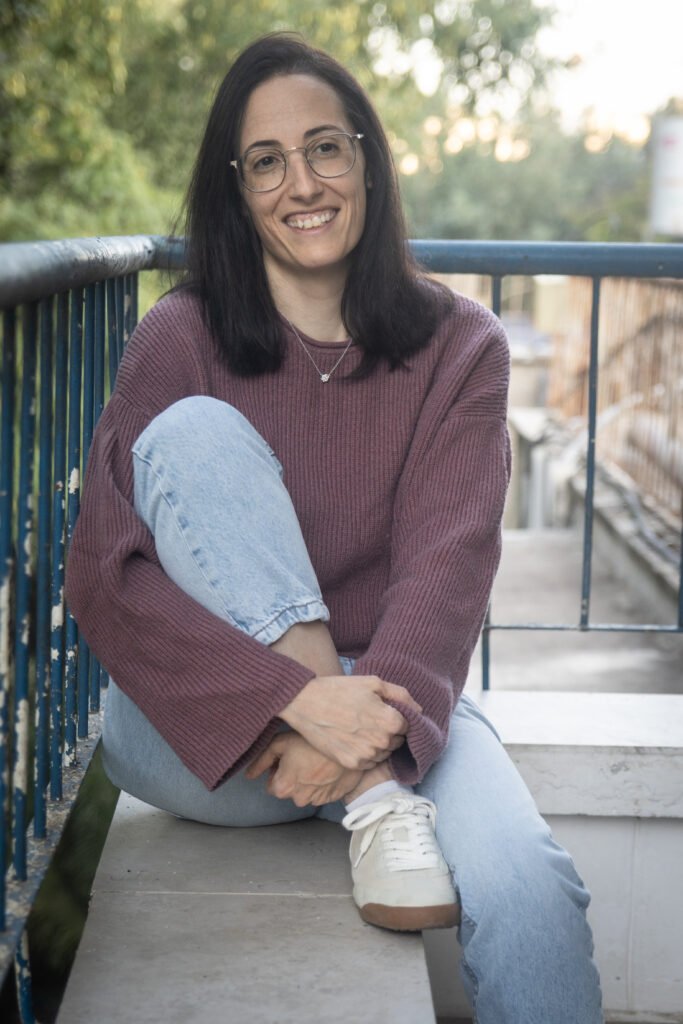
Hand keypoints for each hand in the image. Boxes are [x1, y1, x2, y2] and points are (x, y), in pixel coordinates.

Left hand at [245, 733, 362, 806]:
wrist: (346, 746)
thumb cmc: (311, 742)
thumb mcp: (281, 743)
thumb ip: (261, 761)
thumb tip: (248, 775)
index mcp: (283, 787)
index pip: (272, 786)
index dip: (277, 772)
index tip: (286, 760)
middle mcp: (298, 799)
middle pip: (288, 790)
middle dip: (291, 778)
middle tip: (300, 758)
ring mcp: (317, 800)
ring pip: (305, 793)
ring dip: (307, 782)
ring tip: (315, 762)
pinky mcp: (332, 798)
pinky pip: (321, 793)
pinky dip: (321, 784)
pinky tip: (326, 769)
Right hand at [279, 674, 421, 770]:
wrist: (306, 703)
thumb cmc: (340, 690)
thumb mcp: (374, 683)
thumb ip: (401, 695)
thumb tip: (419, 710)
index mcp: (390, 720)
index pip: (408, 726)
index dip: (396, 717)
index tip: (382, 711)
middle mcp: (382, 742)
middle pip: (397, 741)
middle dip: (389, 731)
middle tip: (369, 719)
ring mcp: (366, 756)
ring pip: (384, 754)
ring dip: (377, 744)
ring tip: (359, 728)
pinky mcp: (351, 764)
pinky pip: (369, 763)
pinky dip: (365, 754)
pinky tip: (352, 739)